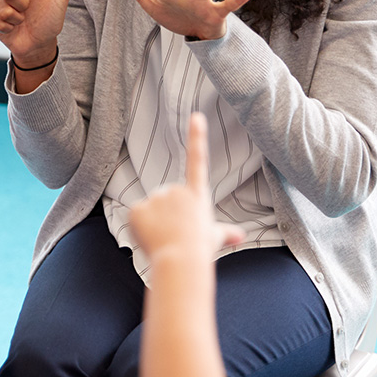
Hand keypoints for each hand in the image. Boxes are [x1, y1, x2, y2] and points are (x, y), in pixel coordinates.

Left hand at [130, 112, 244, 261]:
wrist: (181, 261)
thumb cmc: (199, 252)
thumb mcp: (214, 239)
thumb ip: (225, 233)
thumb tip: (240, 236)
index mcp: (197, 194)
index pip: (198, 160)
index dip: (197, 137)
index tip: (197, 115)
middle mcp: (177, 190)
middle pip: (166, 198)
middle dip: (167, 213)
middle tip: (175, 233)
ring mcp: (157, 197)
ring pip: (151, 207)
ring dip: (154, 221)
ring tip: (165, 237)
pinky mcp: (138, 207)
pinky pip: (136, 215)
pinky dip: (139, 227)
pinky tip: (150, 237)